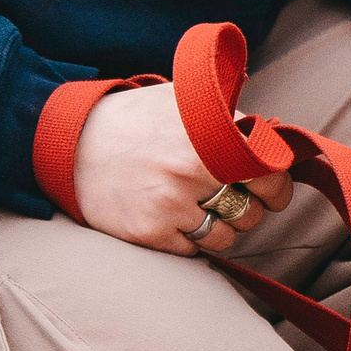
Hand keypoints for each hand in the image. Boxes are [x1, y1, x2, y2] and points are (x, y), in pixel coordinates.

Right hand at [72, 83, 293, 255]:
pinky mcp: (148, 232)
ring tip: (202, 207)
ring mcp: (170, 205)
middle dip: (248, 208)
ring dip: (221, 227)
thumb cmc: (137, 119)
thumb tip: (271, 136)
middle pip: (251, 213)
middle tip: (232, 196)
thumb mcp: (184, 100)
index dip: (276, 187)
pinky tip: (175, 216)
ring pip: (225, 237)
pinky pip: (193, 250)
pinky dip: (190, 238)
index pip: (269, 177)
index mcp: (209, 137)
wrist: (75, 141)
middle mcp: (192, 172)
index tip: (271, 190)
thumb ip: (228, 116)